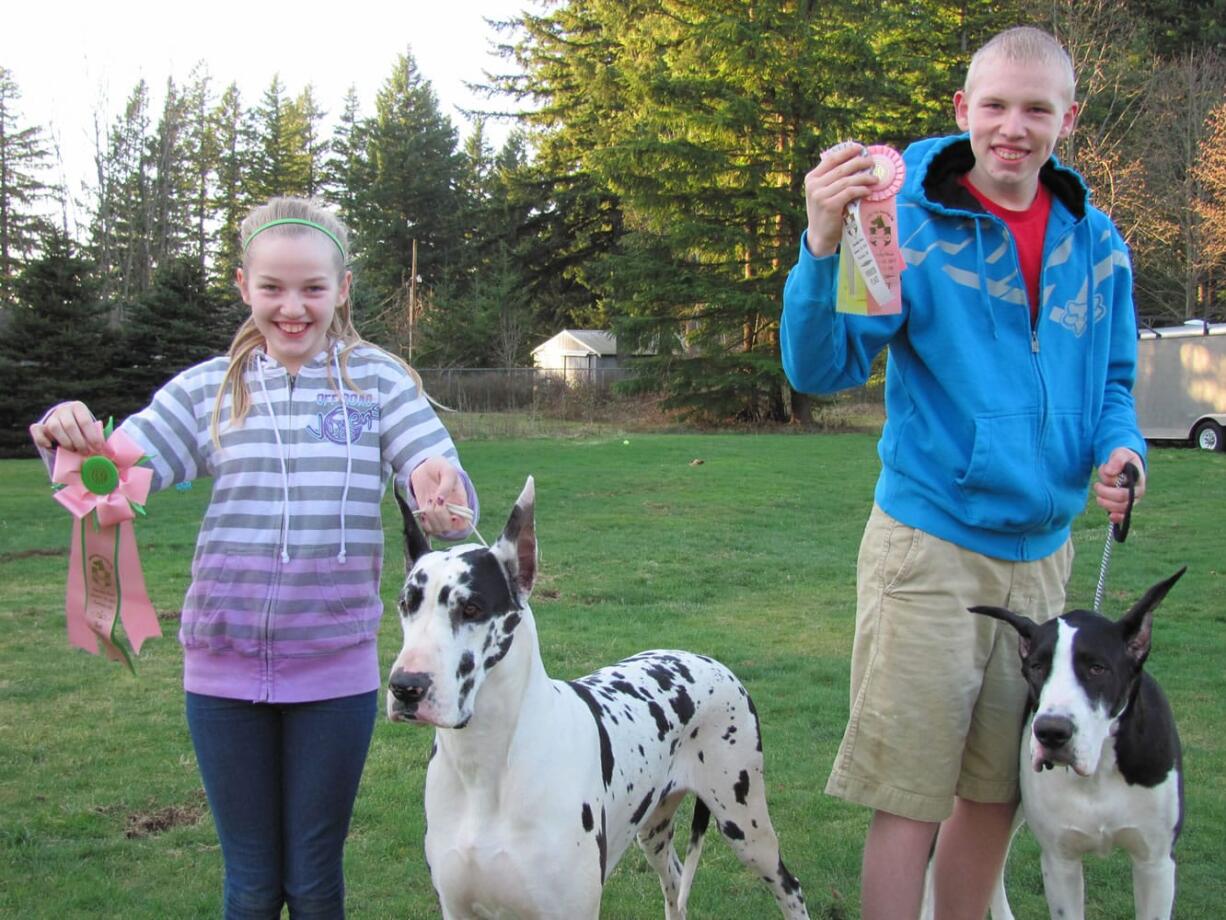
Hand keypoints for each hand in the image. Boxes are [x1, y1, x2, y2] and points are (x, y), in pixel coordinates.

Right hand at [29, 401, 103, 453]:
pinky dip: (42, 439)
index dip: (92, 436)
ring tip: (73, 450)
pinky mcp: (40, 426)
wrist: (66, 422)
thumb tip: (110, 452)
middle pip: (70, 425)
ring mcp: (51, 417)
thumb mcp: (91, 427)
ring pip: (55, 428)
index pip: (85, 421)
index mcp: (78, 407)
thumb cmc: (83, 428)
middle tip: (86, 452)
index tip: (98, 448)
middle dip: (79, 442)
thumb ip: (98, 435)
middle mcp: (63, 410)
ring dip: (65, 441)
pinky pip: (36, 430)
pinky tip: (50, 446)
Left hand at [408, 456, 468, 535]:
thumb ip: (446, 485)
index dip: (459, 522)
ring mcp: (438, 514)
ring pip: (437, 529)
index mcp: (461, 502)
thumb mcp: (448, 471)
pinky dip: (424, 522)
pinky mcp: (426, 515)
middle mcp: (451, 511)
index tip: (451, 514)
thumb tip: (440, 501)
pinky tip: (423, 510)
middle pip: (449, 527)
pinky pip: (427, 528)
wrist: (425, 467)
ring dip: (431, 518)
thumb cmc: (440, 467)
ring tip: (429, 502)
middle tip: (435, 500)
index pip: (465, 522)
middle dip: (440, 516)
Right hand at [803, 143, 877, 257]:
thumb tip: (856, 162)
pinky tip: (868, 191)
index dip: (847, 152)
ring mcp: (820, 195)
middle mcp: (814, 185)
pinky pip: (849, 192)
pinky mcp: (829, 205)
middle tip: (872, 163)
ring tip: (875, 179)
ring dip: (864, 177)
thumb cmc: (827, 213)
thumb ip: (833, 179)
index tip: (860, 148)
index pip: (831, 159)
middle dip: (859, 163)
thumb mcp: (824, 193)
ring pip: (847, 180)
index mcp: (811, 178)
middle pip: (841, 168)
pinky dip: (861, 190)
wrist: (820, 236)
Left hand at [1093, 448, 1145, 524]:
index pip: (1125, 490)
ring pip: (1120, 509)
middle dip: (1105, 495)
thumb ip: (1117, 460)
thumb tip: (1110, 471)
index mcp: (1139, 481)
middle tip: (1096, 485)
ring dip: (1106, 503)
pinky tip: (1110, 516)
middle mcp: (1138, 493)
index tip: (1102, 476)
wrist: (1123, 463)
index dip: (1111, 487)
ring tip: (1098, 494)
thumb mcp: (1121, 453)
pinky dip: (1117, 518)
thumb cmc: (1123, 458)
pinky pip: (1123, 516)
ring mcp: (1132, 500)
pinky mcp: (1125, 504)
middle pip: (1122, 502)